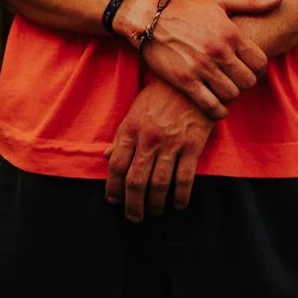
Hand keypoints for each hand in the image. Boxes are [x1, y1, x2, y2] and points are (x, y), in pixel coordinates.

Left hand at [104, 79, 212, 218]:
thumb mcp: (135, 111)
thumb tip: (105, 157)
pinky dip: (181, 196)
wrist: (192, 80)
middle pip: (135, 181)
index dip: (112, 188)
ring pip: (158, 184)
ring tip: (154, 211)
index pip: (116, 166)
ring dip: (155, 203)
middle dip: (132, 204)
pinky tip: (178, 204)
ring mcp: (171, 144)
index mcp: (130, 130)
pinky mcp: (192, 146)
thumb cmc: (160, 95)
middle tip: (133, 217)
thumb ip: (121, 136)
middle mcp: (148, 139)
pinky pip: (184, 178)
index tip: (113, 200)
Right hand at [117, 0, 281, 117]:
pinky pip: (210, 105)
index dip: (259, 69)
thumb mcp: (220, 0)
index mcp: (231, 33)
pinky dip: (218, 110)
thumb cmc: (187, 9)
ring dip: (231, 95)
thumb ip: (251, 2)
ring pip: (231, 94)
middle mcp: (219, 51)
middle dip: (246, 83)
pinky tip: (217, 107)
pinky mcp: (185, 81)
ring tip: (225, 89)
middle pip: (248, 82)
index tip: (250, 68)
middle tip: (238, 80)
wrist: (149, 18)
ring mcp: (201, 68)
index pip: (261, 63)